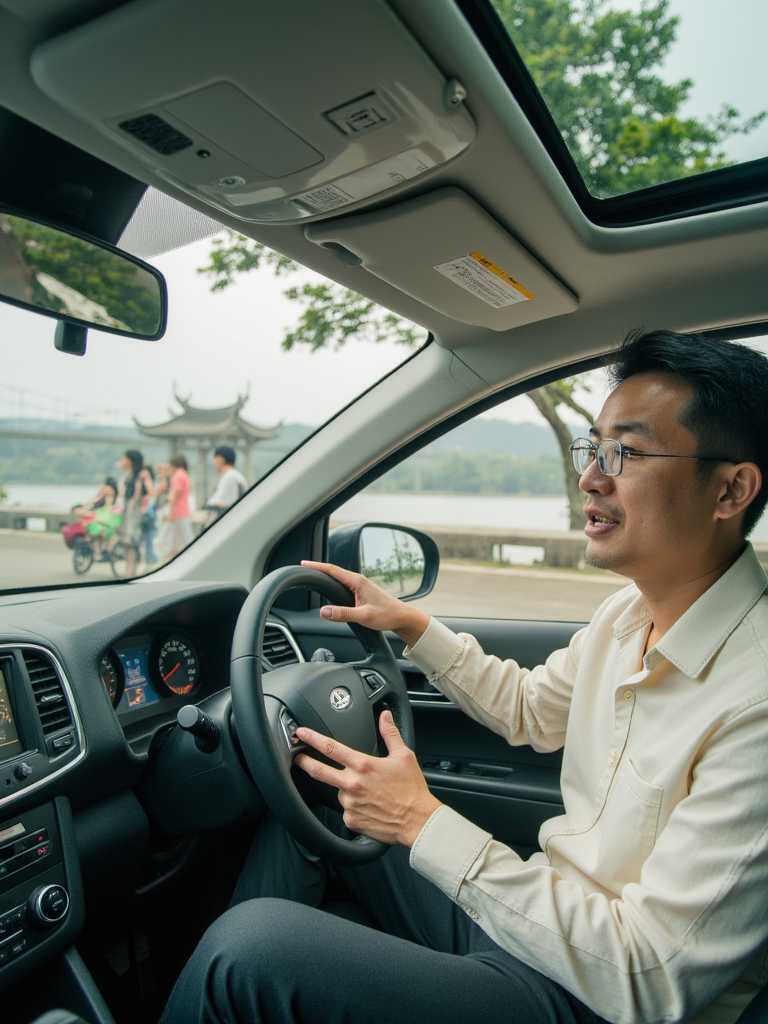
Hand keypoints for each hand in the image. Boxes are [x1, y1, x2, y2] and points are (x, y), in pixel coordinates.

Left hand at [294, 710, 441, 846]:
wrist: (417, 821)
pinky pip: (346, 810)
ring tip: (369, 792)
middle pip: (318, 770)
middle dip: (303, 762)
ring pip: (339, 791)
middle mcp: (352, 784)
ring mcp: (350, 803)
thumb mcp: (404, 756)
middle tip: (297, 757)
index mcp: (363, 765)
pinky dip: (354, 806)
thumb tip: (385, 716)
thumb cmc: (412, 790)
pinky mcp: (351, 820)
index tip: (301, 733)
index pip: (330, 747)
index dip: (312, 738)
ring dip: (346, 788)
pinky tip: (370, 806)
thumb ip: (390, 733)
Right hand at [300, 560, 429, 647]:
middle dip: (318, 568)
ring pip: (338, 577)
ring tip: (312, 574)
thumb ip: (343, 614)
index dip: (317, 566)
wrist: (402, 617)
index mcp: (357, 582)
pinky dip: (333, 581)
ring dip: (325, 574)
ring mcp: (360, 585)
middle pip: (333, 571)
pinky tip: (329, 586)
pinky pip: (343, 583)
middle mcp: (358, 580)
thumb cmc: (387, 615)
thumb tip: (323, 611)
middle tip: (303, 568)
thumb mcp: (364, 616)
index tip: (304, 563)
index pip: (332, 570)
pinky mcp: (361, 591)